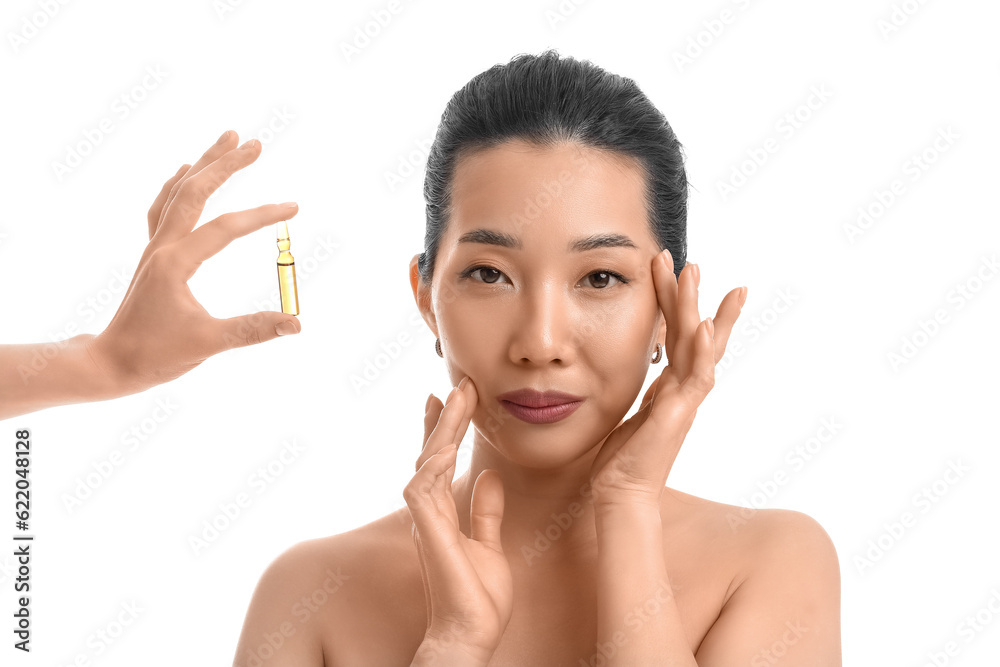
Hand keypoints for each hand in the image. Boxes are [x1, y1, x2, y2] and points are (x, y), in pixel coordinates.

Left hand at [89, 130, 300, 393]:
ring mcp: (155, 249)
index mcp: (176, 263)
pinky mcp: (154, 257)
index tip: (293, 207)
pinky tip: (184, 172)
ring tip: (227, 140)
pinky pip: (163, 207)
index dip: (262, 215)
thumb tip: (296, 323)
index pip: (225, 228)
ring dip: (204, 165)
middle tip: (255, 142)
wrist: (111, 363)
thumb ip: (253, 329)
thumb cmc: (155, 355)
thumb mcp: (208, 344)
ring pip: (178, 193)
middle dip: (225, 164)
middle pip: (194, 191)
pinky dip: (177, 185)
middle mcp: (163, 247)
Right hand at [404, 377, 512, 663]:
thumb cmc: (478, 597)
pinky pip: (423, 489)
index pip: (439, 460)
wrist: (472, 633)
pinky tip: (448, 441)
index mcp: (442, 513)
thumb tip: (490, 477)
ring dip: (442, 428)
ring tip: (458, 397)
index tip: (450, 396)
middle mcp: (429, 512)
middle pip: (432, 452)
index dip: (442, 427)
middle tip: (460, 383)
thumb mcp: (490, 544)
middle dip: (446, 416)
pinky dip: (434, 463)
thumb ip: (486, 511)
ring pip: (427, 462)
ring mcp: (425, 521)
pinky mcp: (428, 533)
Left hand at [588, 251, 746, 505]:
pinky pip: (697, 376)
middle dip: (693, 297)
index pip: (680, 338)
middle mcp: (682, 390)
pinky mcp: (680, 414)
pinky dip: (703, 349)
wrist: (620, 493)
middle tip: (693, 262)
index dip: (681, 306)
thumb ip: (628, 388)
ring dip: (697, 306)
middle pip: (695, 333)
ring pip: (698, 344)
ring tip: (695, 273)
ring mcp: (685, 401)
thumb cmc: (617, 459)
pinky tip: (704, 324)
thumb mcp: (622, 410)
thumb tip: (610, 368)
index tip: (680, 273)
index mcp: (669, 387)